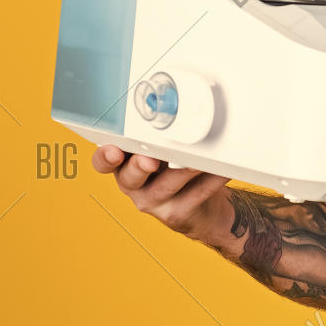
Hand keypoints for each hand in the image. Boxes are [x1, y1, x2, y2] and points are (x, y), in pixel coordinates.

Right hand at [90, 146, 234, 244]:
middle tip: (151, 159)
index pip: (103, 162)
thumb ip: (159, 137)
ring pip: (165, 186)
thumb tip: (177, 111)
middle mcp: (134, 186)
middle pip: (129, 177)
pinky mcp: (176, 214)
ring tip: (197, 160)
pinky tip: (222, 170)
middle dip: (140, 166)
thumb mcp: (162, 153)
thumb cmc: (178, 172)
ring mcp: (154, 202)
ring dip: (183, 170)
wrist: (202, 211)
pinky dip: (211, 180)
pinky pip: (195, 194)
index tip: (115, 151)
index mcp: (124, 166)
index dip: (105, 157)